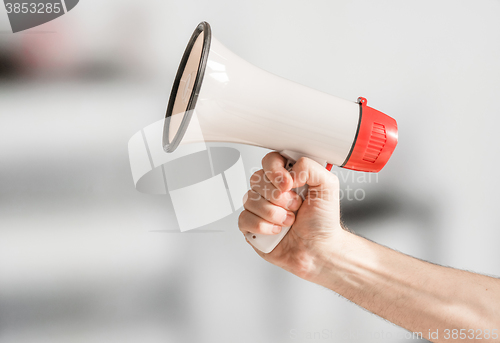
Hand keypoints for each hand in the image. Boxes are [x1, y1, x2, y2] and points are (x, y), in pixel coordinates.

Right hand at [239, 151, 346, 280]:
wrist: (319, 250)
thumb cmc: (323, 222)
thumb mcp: (328, 186)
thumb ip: (311, 167)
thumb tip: (289, 171)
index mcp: (287, 177)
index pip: (270, 161)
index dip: (275, 171)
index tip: (290, 184)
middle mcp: (271, 190)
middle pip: (257, 179)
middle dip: (279, 197)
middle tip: (295, 206)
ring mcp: (260, 208)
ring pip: (250, 200)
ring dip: (275, 214)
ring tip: (289, 220)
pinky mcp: (251, 226)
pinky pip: (244, 218)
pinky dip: (264, 226)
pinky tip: (277, 230)